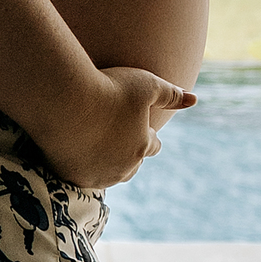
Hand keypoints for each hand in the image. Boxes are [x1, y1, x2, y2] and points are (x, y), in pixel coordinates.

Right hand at [39, 67, 196, 190]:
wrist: (65, 101)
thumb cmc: (108, 89)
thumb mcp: (146, 84)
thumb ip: (170, 94)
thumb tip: (195, 99)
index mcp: (142, 146)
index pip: (152, 146)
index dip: (149, 137)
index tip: (145, 132)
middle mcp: (124, 166)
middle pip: (132, 166)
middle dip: (130, 155)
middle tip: (122, 143)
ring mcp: (98, 175)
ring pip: (109, 175)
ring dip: (108, 165)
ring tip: (102, 153)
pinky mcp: (74, 177)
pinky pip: (83, 177)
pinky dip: (84, 167)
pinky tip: (79, 156)